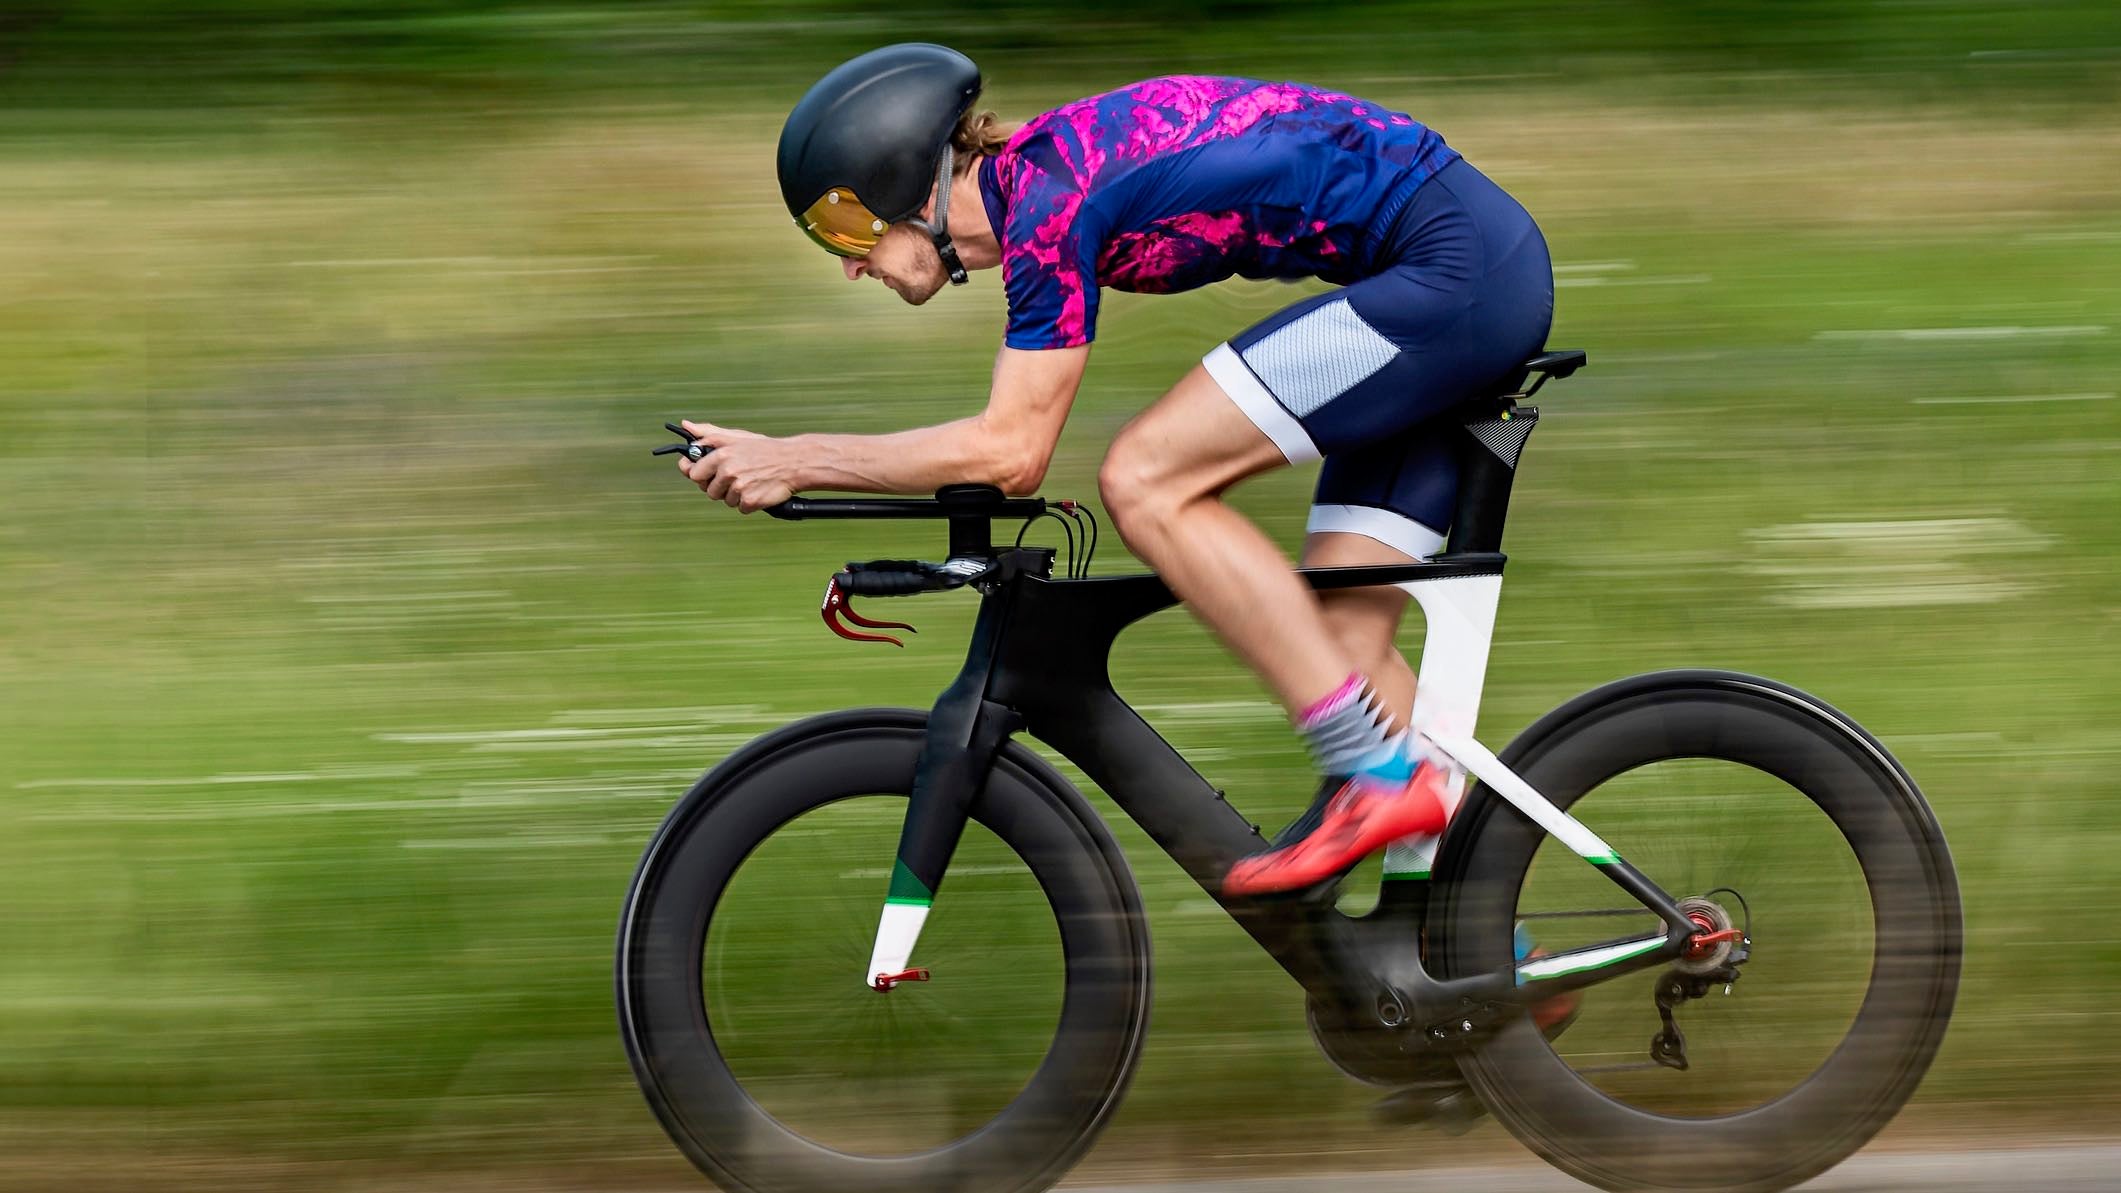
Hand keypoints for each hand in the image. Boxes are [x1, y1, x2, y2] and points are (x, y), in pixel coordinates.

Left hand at [675, 419, 801, 512]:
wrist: (793, 462)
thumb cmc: (763, 449)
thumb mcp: (735, 437)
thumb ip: (708, 433)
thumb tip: (686, 426)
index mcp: (721, 454)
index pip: (693, 473)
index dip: (700, 475)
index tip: (707, 474)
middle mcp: (728, 471)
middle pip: (709, 490)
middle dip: (719, 486)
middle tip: (736, 476)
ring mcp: (738, 487)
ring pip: (725, 501)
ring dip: (735, 495)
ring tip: (750, 481)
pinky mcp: (749, 501)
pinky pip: (740, 508)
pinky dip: (749, 503)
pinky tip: (757, 490)